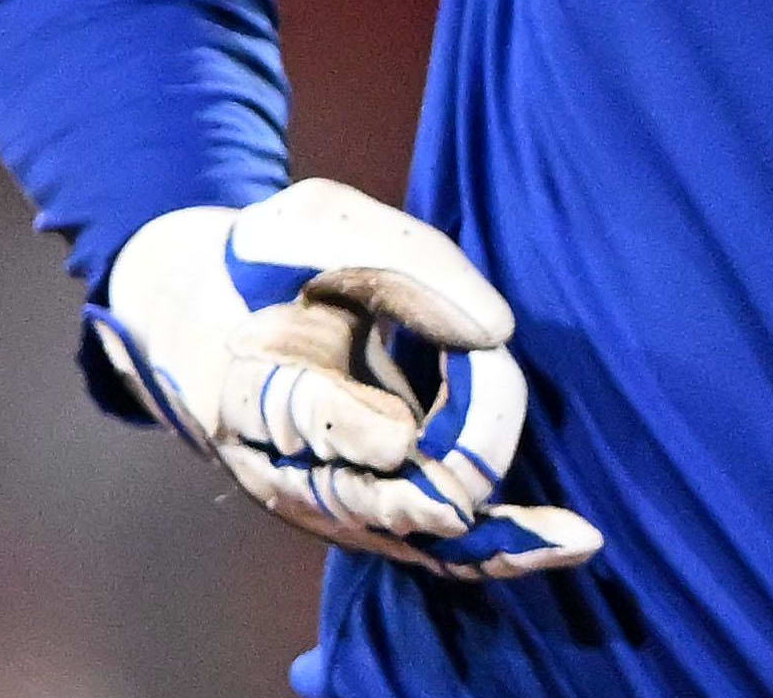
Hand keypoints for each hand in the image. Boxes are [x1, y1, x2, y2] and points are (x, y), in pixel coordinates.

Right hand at [89, 178, 604, 577]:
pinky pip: (432, 544)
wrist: (201, 319)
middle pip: (371, 499)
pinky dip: (496, 547)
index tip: (410, 427)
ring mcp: (322, 501)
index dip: (359, 429)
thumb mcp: (316, 225)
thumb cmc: (267, 260)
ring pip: (411, 535)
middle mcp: (282, 465)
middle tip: (508, 459)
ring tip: (571, 538)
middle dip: (448, 477)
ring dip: (489, 536)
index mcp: (248, 385)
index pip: (310, 422)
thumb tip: (499, 330)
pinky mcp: (361, 513)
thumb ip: (404, 264)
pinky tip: (566, 543)